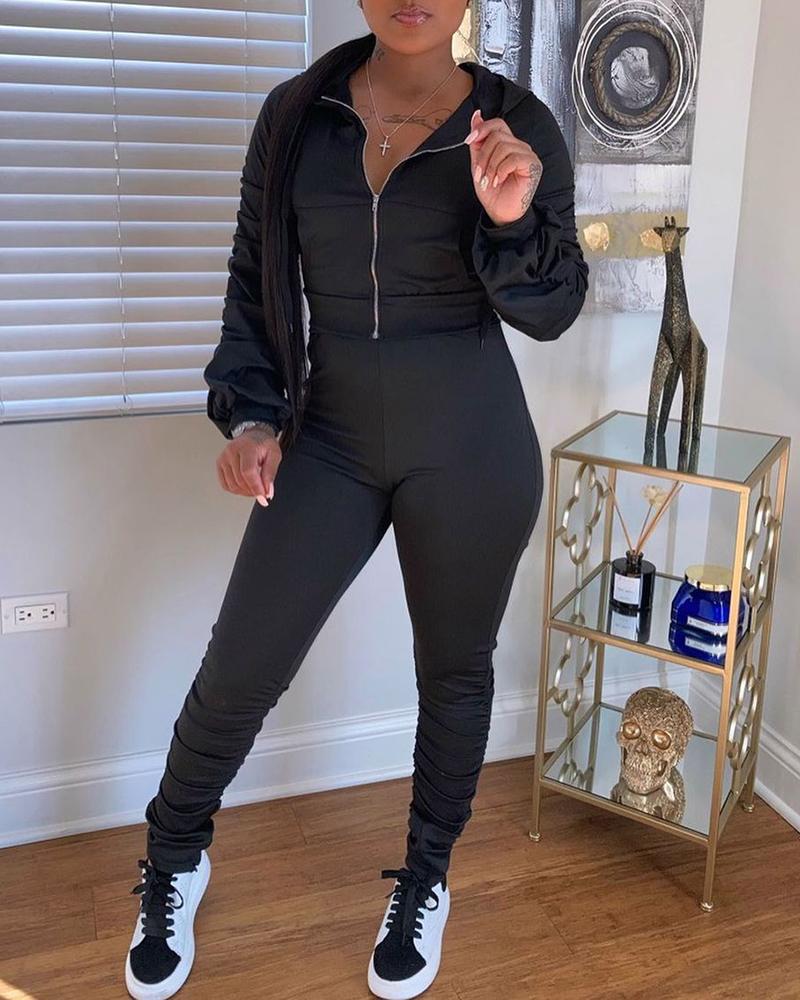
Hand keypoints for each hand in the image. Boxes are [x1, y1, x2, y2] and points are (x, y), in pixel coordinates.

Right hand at [216, 426, 281, 505]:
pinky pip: (225, 485)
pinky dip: (236, 490)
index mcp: (246, 447)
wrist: (253, 435)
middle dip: (253, 491)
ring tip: (255, 487)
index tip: (263, 497)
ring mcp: (223, 458)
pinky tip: (245, 485)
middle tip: (263, 491)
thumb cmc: (263, 444)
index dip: (256, 487)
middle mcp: (231, 451)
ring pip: (232, 485)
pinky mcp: (219, 464)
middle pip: (240, 481)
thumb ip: (270, 474)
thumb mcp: (274, 455)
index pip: (248, 472)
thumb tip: (267, 492)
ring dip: (245, 492)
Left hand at [465, 108, 542, 226]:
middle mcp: (519, 146)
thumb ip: (478, 141)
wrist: (500, 213)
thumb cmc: (492, 192)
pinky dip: (501, 170)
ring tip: (490, 180)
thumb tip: (477, 116)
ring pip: (503, 146)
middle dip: (483, 156)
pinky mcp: (532, 165)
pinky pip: (512, 158)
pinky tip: (499, 181)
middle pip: (497, 135)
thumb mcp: (478, 163)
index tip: (469, 141)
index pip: (497, 123)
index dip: (482, 129)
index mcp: (508, 144)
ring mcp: (527, 154)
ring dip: (490, 166)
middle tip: (481, 175)